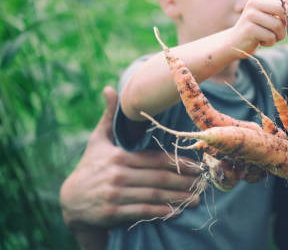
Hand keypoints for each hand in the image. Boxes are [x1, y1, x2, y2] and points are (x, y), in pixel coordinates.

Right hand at [60, 86, 200, 231]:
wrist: (70, 200)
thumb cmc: (90, 166)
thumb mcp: (97, 140)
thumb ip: (109, 117)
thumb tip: (110, 89)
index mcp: (119, 156)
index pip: (156, 159)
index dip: (179, 162)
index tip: (197, 166)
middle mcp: (118, 175)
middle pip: (159, 177)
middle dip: (183, 181)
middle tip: (202, 183)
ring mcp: (115, 195)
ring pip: (154, 195)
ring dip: (177, 198)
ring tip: (196, 199)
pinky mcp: (112, 212)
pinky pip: (142, 211)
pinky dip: (161, 212)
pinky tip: (176, 212)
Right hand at [231, 0, 287, 54]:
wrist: (235, 42)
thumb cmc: (259, 31)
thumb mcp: (273, 20)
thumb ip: (286, 15)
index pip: (284, 0)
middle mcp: (254, 3)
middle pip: (282, 9)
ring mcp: (250, 15)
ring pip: (277, 25)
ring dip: (280, 35)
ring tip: (272, 37)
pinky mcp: (248, 29)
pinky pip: (270, 37)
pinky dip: (270, 42)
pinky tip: (262, 42)